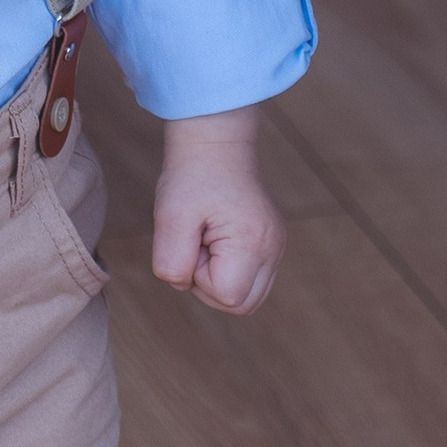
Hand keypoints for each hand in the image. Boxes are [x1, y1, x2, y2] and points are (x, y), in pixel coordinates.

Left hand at [153, 108, 285, 314]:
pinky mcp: (271, 242)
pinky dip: (230, 272)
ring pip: (249, 297)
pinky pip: (251, 279)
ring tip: (207, 243)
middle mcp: (273, 247)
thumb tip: (184, 285)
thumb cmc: (193, 175)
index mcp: (253, 241)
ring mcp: (276, 246)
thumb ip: (172, 264)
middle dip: (210, 286)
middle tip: (197, 244)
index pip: (227, 296)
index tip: (192, 241)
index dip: (199, 278)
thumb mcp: (170, 218)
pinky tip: (217, 242)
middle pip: (242, 305)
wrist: (215, 141)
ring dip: (219, 281)